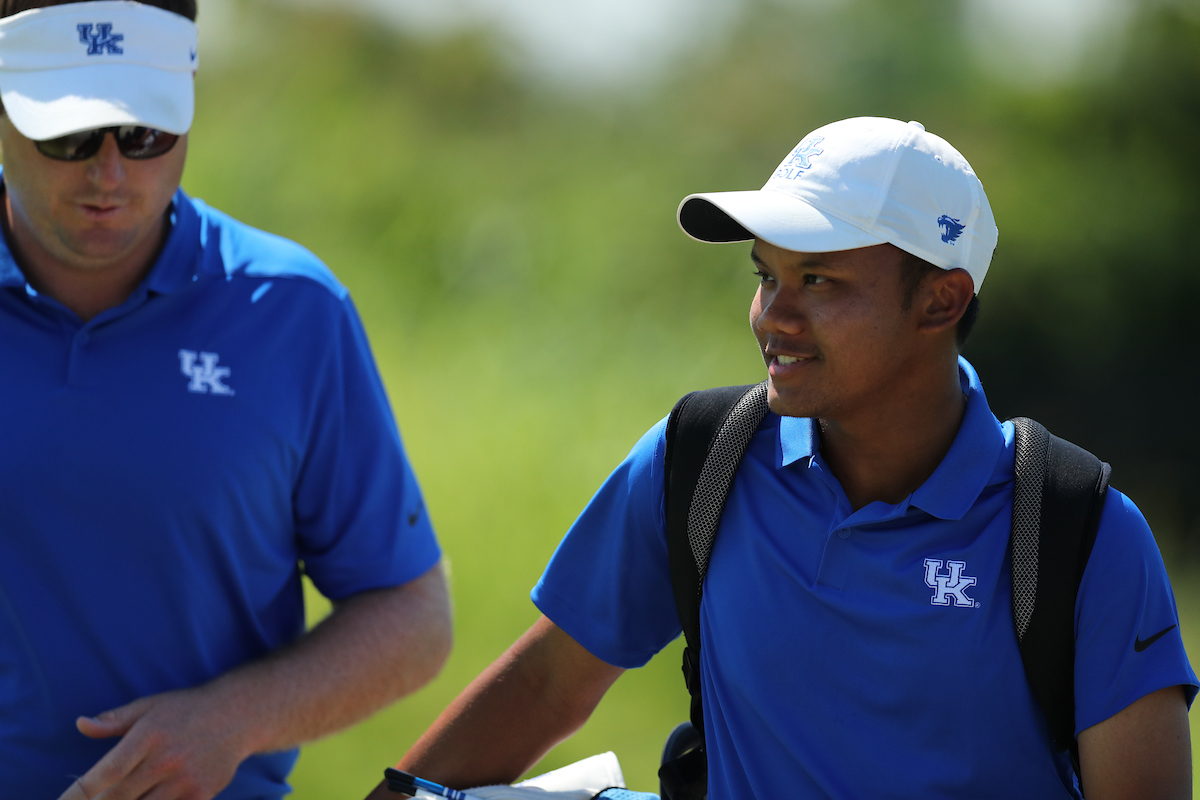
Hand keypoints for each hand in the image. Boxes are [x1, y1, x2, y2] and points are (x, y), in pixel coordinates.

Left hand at [57, 685, 254, 799]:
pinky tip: (149, 799)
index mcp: (149, 735)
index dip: (78, 794)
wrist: (240, 715)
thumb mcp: (151, 705)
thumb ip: (115, 719)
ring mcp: (185, 781)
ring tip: (118, 799)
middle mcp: (166, 761)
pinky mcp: (201, 796)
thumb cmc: (188, 709)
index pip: (105, 774)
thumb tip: (81, 725)